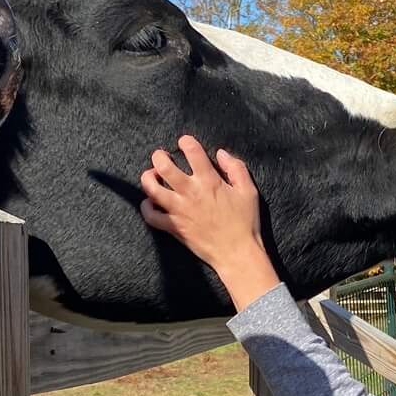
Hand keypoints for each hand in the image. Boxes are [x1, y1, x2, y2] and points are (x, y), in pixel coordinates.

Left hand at [138, 136, 281, 309]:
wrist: (237, 253)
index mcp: (209, 181)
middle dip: (159, 156)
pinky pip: (151, 216)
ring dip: (147, 179)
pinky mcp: (173, 227)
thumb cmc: (245, 222)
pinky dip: (146, 208)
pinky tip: (151, 202)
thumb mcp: (248, 191)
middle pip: (163, 167)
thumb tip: (220, 153)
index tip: (185, 143)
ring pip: (152, 189)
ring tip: (151, 176)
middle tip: (161, 157)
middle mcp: (190, 193)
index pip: (192, 151)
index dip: (186, 142)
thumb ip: (235, 168)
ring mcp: (179, 211)